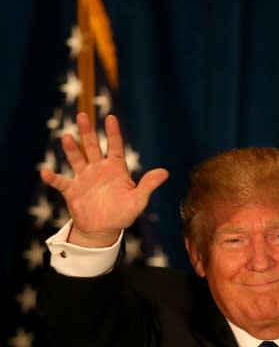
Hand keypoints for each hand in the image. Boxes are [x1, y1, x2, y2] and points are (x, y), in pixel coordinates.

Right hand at [40, 113, 168, 246]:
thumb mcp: (138, 201)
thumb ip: (148, 185)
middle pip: (92, 147)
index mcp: (115, 169)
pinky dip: (52, 178)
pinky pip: (60, 182)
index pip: (114, 147)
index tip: (111, 117)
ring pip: (76, 159)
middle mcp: (98, 169)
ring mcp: (83, 178)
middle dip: (87, 132)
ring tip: (67, 137)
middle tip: (82, 116)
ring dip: (71, 149)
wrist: (103, 230)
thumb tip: (165, 172)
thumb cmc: (122, 214)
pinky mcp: (72, 191)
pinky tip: (45, 173)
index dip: (113, 133)